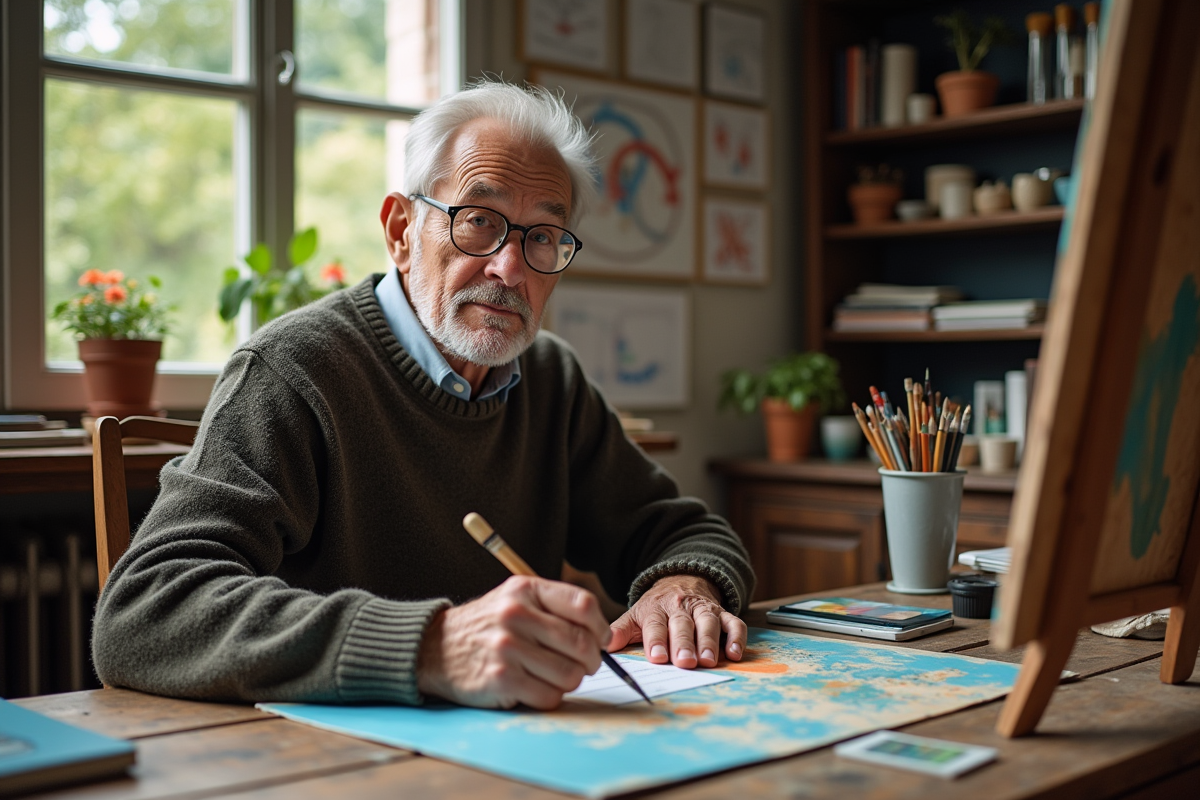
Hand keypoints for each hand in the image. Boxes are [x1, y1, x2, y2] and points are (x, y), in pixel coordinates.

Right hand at [416, 576, 610, 709]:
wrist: (435, 648)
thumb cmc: (486, 626)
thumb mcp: (515, 598)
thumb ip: (554, 608)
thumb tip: (602, 635)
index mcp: (525, 589)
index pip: (583, 605)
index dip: (600, 627)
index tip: (602, 640)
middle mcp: (516, 614)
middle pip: (580, 643)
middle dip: (591, 660)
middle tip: (585, 665)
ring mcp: (507, 647)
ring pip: (569, 673)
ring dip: (570, 681)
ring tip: (554, 676)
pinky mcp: (501, 678)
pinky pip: (549, 696)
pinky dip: (550, 696)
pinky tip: (536, 687)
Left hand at [607, 574, 746, 668]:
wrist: (681, 581)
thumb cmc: (656, 607)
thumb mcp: (635, 615)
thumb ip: (621, 631)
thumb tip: (604, 647)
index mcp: (656, 609)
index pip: (655, 624)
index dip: (656, 640)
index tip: (658, 658)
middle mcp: (680, 607)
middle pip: (683, 624)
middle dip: (684, 643)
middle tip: (685, 663)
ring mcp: (703, 609)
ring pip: (708, 622)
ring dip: (710, 641)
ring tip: (709, 660)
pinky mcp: (722, 612)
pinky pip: (733, 622)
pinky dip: (737, 637)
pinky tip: (736, 653)